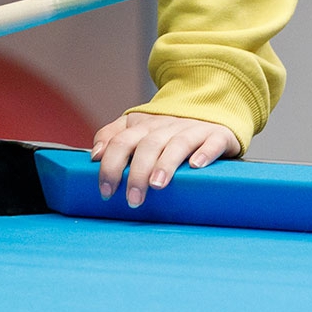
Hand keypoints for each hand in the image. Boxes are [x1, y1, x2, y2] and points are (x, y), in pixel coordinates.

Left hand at [89, 112, 241, 207]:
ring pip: (177, 143)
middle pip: (147, 144)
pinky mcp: (217, 135)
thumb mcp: (137, 129)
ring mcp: (192, 129)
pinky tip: (196, 166)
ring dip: (166, 164)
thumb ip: (112, 137)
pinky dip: (204, 152)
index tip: (106, 191)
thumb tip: (94, 156)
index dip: (111, 165)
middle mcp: (166, 126)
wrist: (210, 112)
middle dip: (137, 173)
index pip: (121, 141)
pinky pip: (212, 142)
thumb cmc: (167, 131)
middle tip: (133, 200)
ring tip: (157, 185)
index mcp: (144, 125)